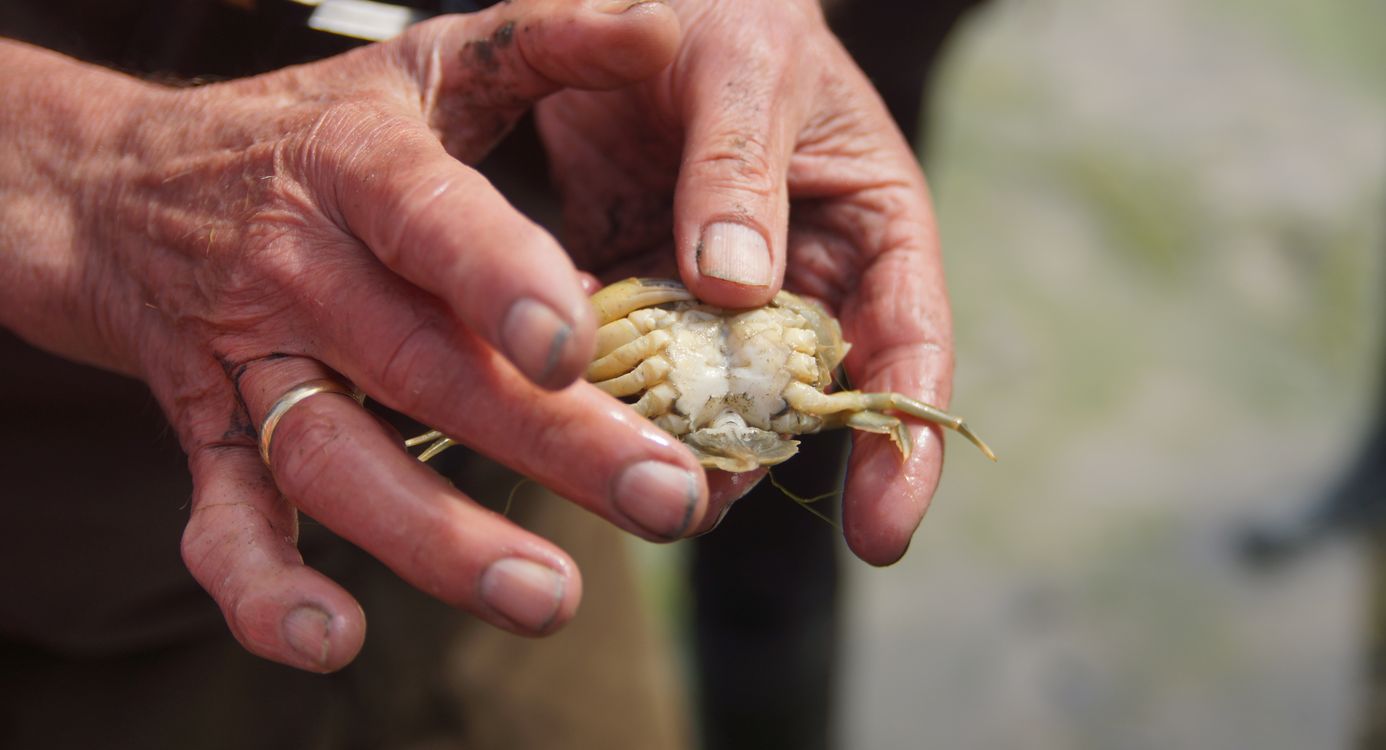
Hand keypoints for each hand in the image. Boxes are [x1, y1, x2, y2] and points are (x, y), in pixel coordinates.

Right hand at [0, 0, 708, 671]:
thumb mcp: (421, 67)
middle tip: (666, 501)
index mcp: (358, 166)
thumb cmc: (314, 127)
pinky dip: (265, 588)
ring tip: (547, 596)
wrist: (123, 182)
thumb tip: (657, 25)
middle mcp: (299, 267)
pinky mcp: (209, 430)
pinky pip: (223, 520)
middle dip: (548, 440)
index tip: (576, 345)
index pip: (428, 219)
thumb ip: (539, 44)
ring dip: (436, 538)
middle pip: (419, 363)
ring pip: (334, 457)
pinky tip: (336, 642)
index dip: (495, 277)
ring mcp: (247, 359)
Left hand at [537, 0, 955, 563]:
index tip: (882, 533)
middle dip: (762, 456)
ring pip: (712, 394)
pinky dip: (609, 385)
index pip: (909, 349)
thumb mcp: (747, 69)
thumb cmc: (730, 10)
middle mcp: (804, 277)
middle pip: (803, 396)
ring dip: (676, 435)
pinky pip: (634, 356)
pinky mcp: (645, 290)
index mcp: (873, 230)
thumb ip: (741, 170)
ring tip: (632, 471)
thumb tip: (738, 286)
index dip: (903, 445)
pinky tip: (570, 405)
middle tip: (705, 500)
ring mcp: (721, 295)